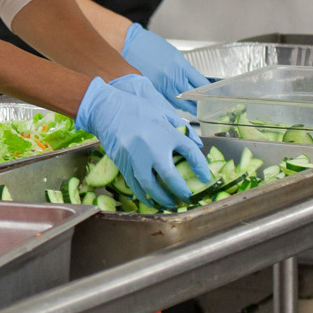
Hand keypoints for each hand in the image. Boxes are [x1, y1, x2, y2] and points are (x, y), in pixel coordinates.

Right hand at [76, 77, 210, 210]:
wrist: (106, 107)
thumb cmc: (136, 108)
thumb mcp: (163, 112)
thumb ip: (181, 127)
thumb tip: (197, 144)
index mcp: (165, 131)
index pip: (190, 152)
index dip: (201, 168)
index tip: (206, 178)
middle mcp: (152, 146)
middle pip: (170, 176)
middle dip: (181, 191)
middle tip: (187, 198)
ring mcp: (135, 156)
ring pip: (150, 185)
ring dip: (162, 198)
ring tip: (170, 204)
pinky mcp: (122, 162)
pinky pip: (134, 184)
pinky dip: (143, 195)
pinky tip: (150, 200)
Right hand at [121, 23, 205, 112]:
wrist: (129, 44)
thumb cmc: (150, 46)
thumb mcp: (173, 54)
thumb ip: (184, 70)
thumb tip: (193, 84)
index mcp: (181, 65)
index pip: (201, 84)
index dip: (208, 92)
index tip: (212, 97)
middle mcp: (172, 77)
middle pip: (192, 97)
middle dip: (200, 104)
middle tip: (205, 109)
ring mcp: (161, 85)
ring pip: (179, 103)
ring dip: (187, 107)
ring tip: (193, 111)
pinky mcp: (151, 90)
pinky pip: (165, 102)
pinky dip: (172, 105)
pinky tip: (176, 108)